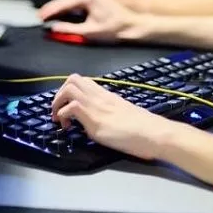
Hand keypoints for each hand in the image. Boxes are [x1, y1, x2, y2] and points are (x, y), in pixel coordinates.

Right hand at [38, 0, 144, 42]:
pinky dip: (69, 7)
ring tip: (48, 15)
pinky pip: (78, 0)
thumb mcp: (90, 32)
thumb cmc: (115, 29)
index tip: (40, 16)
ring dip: (60, 7)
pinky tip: (61, 12)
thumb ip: (70, 29)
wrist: (132, 26)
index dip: (51, 10)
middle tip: (40, 16)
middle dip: (53, 8)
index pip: (65, 2)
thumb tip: (54, 28)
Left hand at [51, 74, 178, 160]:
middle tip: (59, 110)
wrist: (154, 133)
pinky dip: (64, 115)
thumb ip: (110, 113)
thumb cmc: (145, 129)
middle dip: (59, 94)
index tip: (67, 106)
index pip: (85, 81)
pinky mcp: (94, 119)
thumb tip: (101, 120)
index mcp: (108, 96)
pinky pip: (70, 107)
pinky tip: (68, 127)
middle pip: (72, 79)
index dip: (70, 91)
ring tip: (60, 119)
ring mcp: (97, 106)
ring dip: (58, 103)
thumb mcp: (124, 116)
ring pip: (69, 88)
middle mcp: (101, 97)